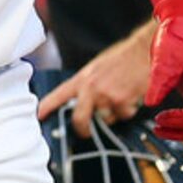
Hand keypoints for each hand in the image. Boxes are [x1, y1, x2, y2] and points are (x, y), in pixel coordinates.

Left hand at [37, 29, 152, 130]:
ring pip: (105, 120)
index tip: (38, 116)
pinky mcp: (121, 101)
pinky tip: (131, 97)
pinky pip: (123, 116)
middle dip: (83, 130)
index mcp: (82, 79)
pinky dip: (128, 111)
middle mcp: (90, 88)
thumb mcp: (96, 68)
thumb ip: (87, 85)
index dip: (46, 108)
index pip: (58, 95)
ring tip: (120, 98)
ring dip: (113, 115)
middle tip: (87, 132)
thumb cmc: (122, 58)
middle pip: (78, 119)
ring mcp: (105, 96)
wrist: (143, 50)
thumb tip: (82, 102)